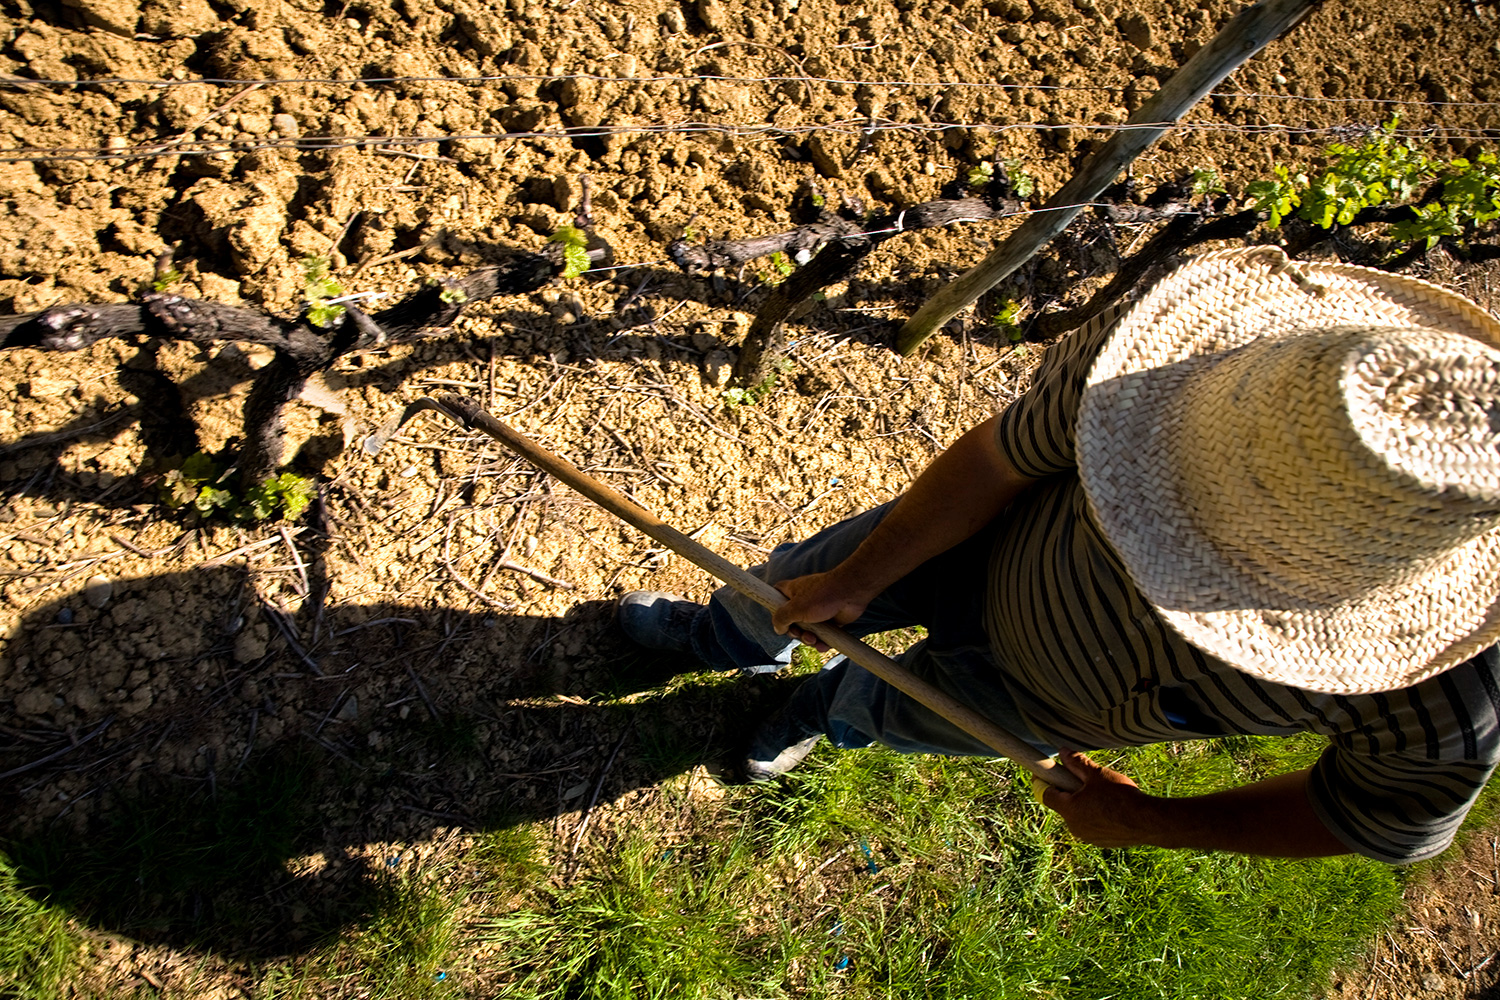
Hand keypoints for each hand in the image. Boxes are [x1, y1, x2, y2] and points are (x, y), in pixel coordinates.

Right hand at [770, 571, 870, 651]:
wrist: (851, 593)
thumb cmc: (822, 595)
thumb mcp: (795, 608)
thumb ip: (782, 618)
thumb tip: (778, 628)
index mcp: (792, 592)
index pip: (776, 595)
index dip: (774, 607)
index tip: (779, 618)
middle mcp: (803, 601)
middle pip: (791, 621)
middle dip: (795, 632)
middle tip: (799, 633)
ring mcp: (817, 611)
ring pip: (807, 631)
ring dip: (809, 639)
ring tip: (814, 640)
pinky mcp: (830, 621)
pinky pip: (822, 636)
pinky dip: (822, 642)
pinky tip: (823, 646)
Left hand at [1041, 749, 1162, 848]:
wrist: (1149, 822)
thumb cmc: (1122, 796)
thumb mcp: (1098, 775)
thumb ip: (1077, 763)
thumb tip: (1063, 752)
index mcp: (1069, 809)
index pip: (1046, 795)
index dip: (1046, 782)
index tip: (1045, 774)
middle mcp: (1074, 826)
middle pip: (1063, 805)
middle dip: (1070, 792)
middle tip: (1085, 781)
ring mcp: (1088, 836)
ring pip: (1079, 815)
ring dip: (1084, 804)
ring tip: (1104, 794)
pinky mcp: (1102, 842)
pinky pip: (1092, 825)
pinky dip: (1096, 815)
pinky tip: (1112, 807)